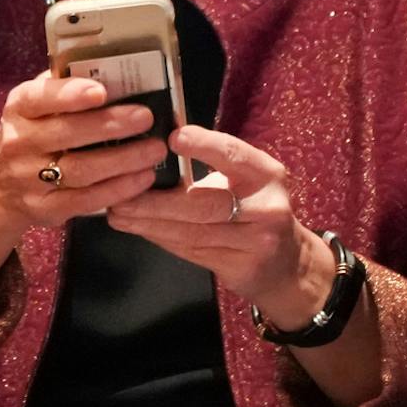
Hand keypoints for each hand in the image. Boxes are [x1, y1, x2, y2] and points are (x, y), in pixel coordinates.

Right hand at [0, 70, 162, 300]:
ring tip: (155, 149)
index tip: (101, 90)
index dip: (69, 94)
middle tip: (145, 117)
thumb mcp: (34, 107)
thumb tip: (110, 70)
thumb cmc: (30, 134)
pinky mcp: (46, 209)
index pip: (39, 98)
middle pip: (66, 134)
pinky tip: (143, 177)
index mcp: (19, 109)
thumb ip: (62, 89)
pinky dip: (119, 189)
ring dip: (123, 159)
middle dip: (109, 125)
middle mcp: (19, 143)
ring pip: (81, 170)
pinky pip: (86, 200)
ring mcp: (30, 180)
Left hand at [104, 123, 335, 326]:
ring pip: (192, 232)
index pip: (234, 156)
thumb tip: (155, 144)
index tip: (171, 138)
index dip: (204, 146)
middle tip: (119, 195)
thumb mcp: (246, 178)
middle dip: (155, 201)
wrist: (288, 265)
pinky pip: (191, 251)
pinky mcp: (242, 268)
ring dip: (149, 223)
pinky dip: (161, 238)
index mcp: (266, 175)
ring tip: (118, 214)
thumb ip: (211, 159)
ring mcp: (256, 243)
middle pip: (203, 204)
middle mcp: (266, 208)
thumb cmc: (255, 207)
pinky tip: (139, 229)